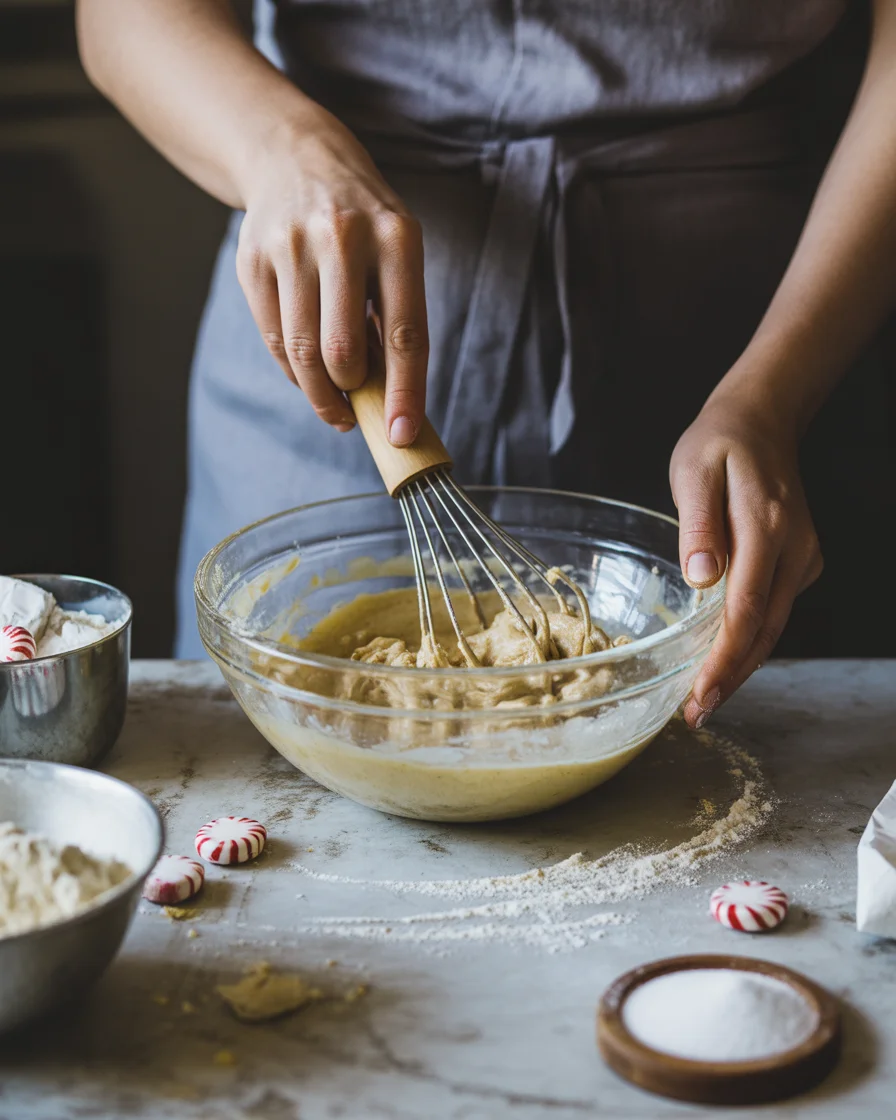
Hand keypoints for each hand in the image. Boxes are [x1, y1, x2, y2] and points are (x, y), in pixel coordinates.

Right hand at [234, 106, 427, 443]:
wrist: (294, 156)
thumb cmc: (363, 223)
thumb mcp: (398, 251)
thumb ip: (398, 317)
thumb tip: (394, 402)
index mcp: (396, 238)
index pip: (405, 334)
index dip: (405, 392)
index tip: (401, 434)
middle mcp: (342, 237)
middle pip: (342, 351)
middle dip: (351, 391)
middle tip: (358, 403)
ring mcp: (291, 246)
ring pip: (301, 353)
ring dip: (320, 392)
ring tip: (335, 400)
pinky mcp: (252, 260)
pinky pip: (274, 340)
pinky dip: (293, 370)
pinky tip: (308, 368)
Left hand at [670, 398, 823, 728]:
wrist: (762, 420)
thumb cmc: (719, 443)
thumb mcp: (694, 470)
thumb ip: (699, 524)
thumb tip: (701, 579)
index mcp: (767, 527)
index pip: (746, 609)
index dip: (724, 660)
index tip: (700, 695)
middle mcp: (794, 548)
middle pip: (765, 629)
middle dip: (731, 677)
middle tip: (696, 714)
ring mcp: (803, 556)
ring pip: (773, 625)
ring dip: (741, 666)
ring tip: (704, 701)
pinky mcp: (800, 561)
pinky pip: (774, 609)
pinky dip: (750, 639)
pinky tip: (722, 660)